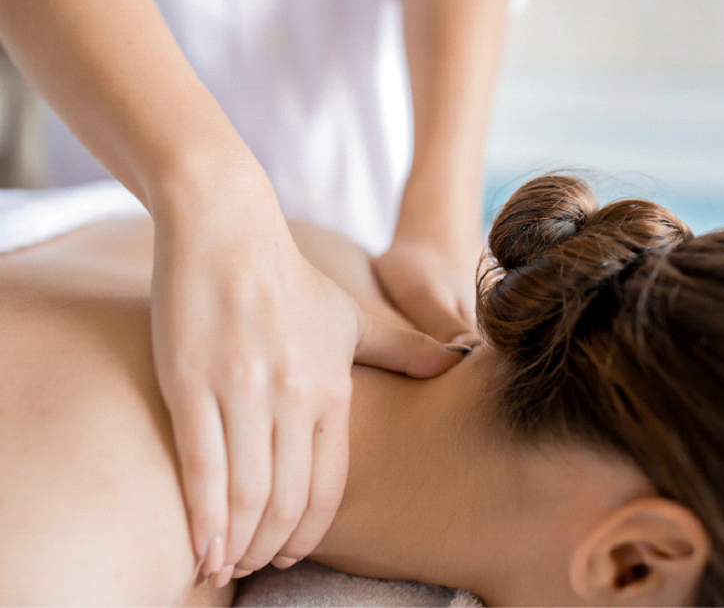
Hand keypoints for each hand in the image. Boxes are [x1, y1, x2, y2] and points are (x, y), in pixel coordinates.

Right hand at [150, 175, 464, 587]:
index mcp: (331, 389)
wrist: (228, 230)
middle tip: (254, 567)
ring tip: (223, 566)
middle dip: (270, 547)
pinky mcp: (191, 384)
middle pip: (286, 499)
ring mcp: (241, 392)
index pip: (328, 484)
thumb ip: (403, 348)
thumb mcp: (352, 317)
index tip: (289, 555)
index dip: (309, 531)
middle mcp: (293, 398)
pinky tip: (200, 548)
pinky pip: (201, 468)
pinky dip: (202, 518)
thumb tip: (458, 360)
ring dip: (237, 544)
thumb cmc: (288, 278)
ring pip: (245, 494)